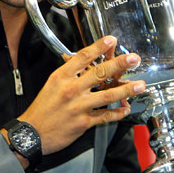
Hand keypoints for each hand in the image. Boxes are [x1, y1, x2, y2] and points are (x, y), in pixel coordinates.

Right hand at [18, 36, 145, 154]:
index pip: (83, 57)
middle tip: (133, 59)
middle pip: (99, 73)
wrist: (33, 132)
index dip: (98, 47)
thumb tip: (82, 60)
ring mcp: (79, 106)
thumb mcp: (52, 83)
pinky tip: (126, 108)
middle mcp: (71, 89)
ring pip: (107, 95)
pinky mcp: (84, 122)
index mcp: (62, 77)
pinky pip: (105, 116)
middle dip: (119, 64)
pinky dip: (118, 112)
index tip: (111, 40)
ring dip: (126, 90)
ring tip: (140, 85)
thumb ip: (69, 72)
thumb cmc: (43, 107)